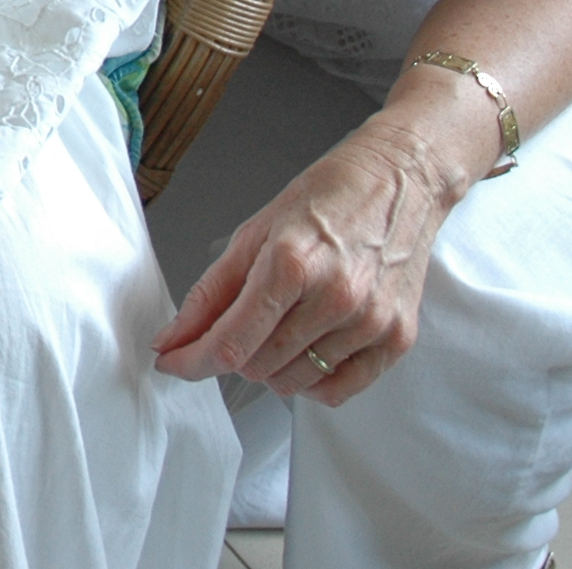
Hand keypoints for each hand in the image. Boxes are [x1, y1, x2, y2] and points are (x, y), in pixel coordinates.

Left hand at [152, 119, 455, 404]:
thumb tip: (175, 337)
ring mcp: (370, 323)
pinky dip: (311, 382)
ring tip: (278, 326)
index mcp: (292, 264)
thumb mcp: (255, 232)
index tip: (171, 361)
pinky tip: (305, 351)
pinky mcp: (397, 338)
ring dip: (270, 366)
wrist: (399, 181)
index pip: (230, 343)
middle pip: (258, 366)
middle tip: (235, 325)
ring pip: (294, 383)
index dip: (191, 360)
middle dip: (230, 354)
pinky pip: (338, 390)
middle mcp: (335, 299)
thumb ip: (212, 290)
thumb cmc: (328, 198)